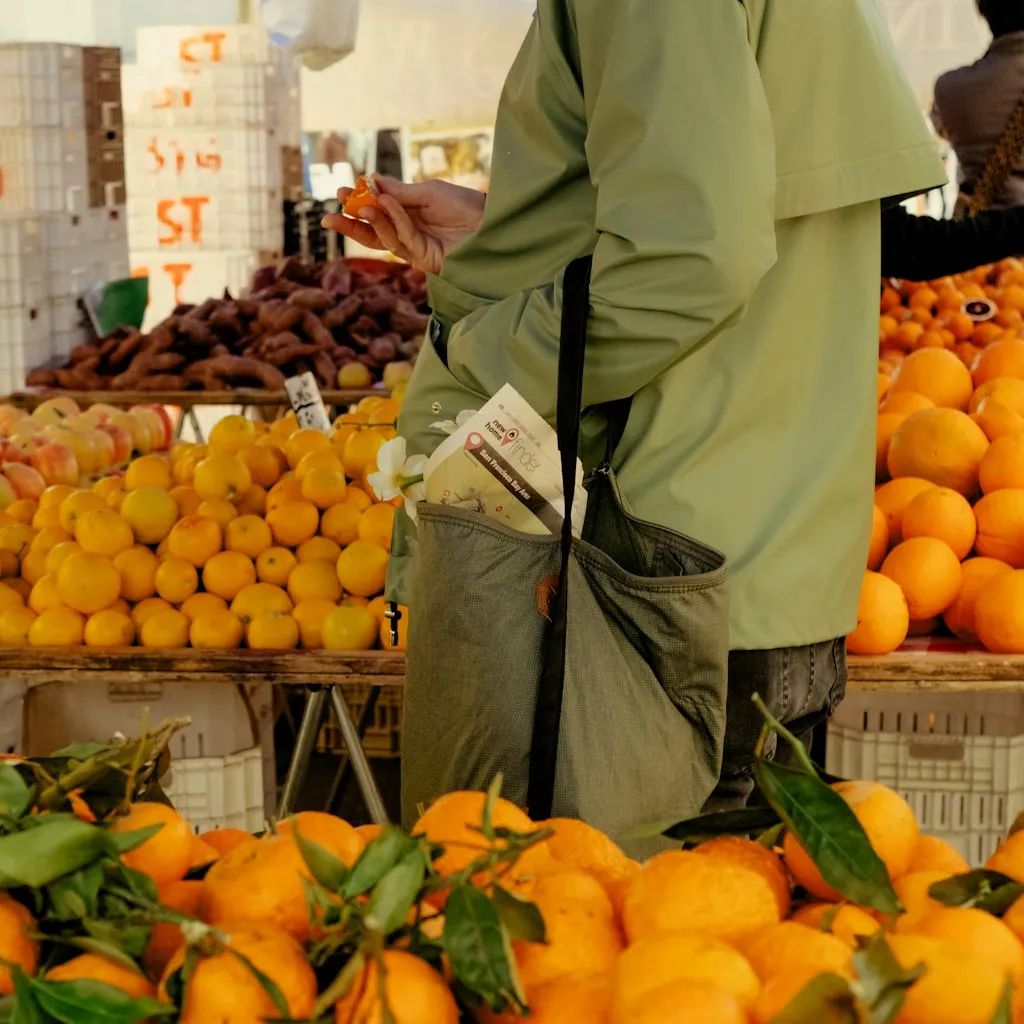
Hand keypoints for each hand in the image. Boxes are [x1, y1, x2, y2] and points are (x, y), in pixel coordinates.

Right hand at [322, 175, 485, 274]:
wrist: (493, 222)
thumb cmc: (465, 206)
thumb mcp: (429, 192)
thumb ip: (400, 191)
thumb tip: (371, 182)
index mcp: (408, 217)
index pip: (377, 214)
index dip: (358, 205)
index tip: (341, 192)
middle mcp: (409, 235)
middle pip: (373, 234)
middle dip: (351, 225)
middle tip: (328, 216)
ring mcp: (416, 249)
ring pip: (384, 239)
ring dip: (369, 221)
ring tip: (358, 204)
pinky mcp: (425, 259)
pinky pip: (403, 239)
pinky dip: (393, 220)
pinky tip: (385, 203)